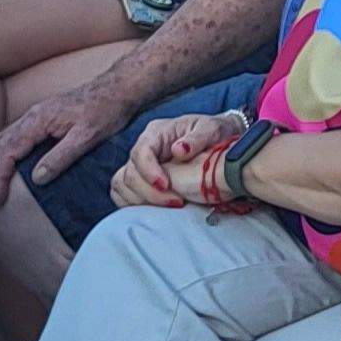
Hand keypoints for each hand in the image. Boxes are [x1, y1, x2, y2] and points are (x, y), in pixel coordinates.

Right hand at [0, 83, 137, 205]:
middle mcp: (31, 117)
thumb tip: (36, 179)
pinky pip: (12, 137)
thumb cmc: (106, 111)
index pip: (9, 153)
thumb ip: (61, 157)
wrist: (118, 88)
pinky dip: (0, 154)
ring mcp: (35, 116)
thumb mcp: (87, 137)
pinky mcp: (42, 119)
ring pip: (2, 141)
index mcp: (38, 121)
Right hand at [111, 111, 247, 210]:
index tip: (166, 185)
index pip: (141, 151)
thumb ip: (198, 138)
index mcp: (157, 132)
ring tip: (170, 205)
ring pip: (122, 185)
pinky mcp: (141, 180)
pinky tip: (156, 211)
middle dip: (150, 192)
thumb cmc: (215, 132)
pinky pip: (123, 194)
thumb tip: (178, 150)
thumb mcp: (212, 129)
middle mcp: (144, 148)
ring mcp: (140, 165)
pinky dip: (134, 204)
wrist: (218, 141)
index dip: (148, 171)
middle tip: (177, 201)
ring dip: (142, 200)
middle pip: (130, 173)